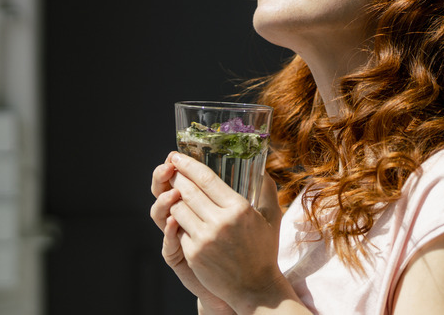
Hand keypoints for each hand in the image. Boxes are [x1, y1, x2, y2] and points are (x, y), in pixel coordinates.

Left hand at [165, 152, 285, 311]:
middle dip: (176, 178)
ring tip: (176, 194)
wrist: (255, 287)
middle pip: (187, 191)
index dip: (188, 164)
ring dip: (174, 200)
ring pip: (177, 209)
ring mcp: (205, 239)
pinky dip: (178, 222)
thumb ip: (267, 190)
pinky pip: (177, 230)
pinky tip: (181, 218)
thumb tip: (262, 169)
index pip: (206, 179)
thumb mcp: (271, 217)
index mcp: (239, 208)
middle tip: (172, 170)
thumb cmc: (264, 250)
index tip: (178, 156)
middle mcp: (220, 222)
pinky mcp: (193, 254)